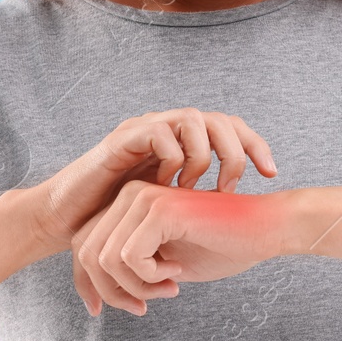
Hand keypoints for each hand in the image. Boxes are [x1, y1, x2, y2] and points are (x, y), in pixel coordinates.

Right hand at [25, 109, 276, 253]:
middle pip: (218, 118)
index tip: (271, 175)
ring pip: (193, 119)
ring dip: (203, 156)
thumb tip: (242, 222)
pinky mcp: (123, 138)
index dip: (255, 145)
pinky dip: (173, 158)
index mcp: (183, 143)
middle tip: (233, 188)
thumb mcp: (170, 214)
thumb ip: (200, 209)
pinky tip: (168, 187)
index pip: (230, 128)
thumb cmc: (118, 222)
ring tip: (196, 191)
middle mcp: (167, 129)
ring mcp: (145, 130)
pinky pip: (160, 133)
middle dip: (237, 150)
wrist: (69, 220)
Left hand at [72, 179, 287, 316]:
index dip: (94, 286)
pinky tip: (178, 272)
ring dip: (136, 287)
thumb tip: (94, 294)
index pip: (83, 248)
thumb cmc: (221, 246)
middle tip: (147, 305)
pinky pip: (129, 258)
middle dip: (113, 291)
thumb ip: (130, 270)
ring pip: (105, 259)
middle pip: (86, 254)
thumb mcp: (163, 264)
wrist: (265, 230)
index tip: (129, 306)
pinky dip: (150, 278)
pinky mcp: (159, 209)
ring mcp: (142, 197)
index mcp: (127, 204)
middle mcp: (129, 194)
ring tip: (169, 286)